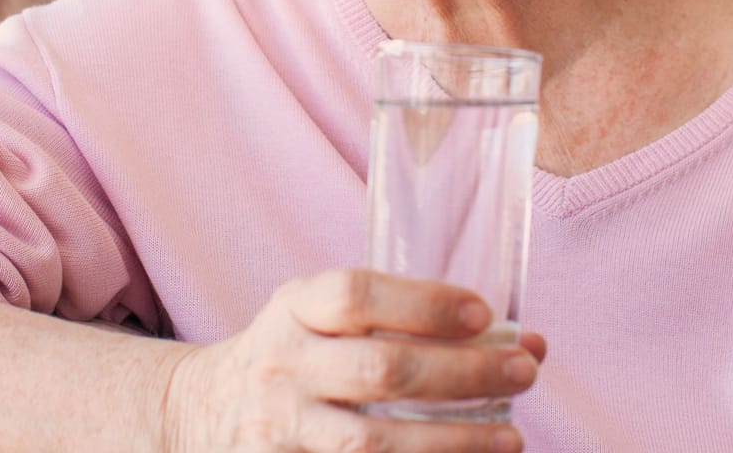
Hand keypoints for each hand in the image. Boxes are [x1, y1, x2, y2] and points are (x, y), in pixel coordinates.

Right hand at [159, 268, 545, 451]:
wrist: (202, 413)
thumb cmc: (294, 358)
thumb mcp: (323, 319)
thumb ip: (407, 321)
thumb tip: (529, 342)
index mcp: (294, 308)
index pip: (355, 294)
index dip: (423, 303)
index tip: (483, 314)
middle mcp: (282, 364)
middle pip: (379, 369)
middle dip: (462, 372)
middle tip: (524, 372)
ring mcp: (281, 427)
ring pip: (371, 441)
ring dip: (452, 439)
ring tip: (512, 438)